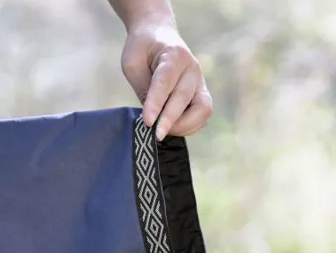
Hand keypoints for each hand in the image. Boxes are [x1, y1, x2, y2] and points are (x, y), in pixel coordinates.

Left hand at [121, 19, 211, 139]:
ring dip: (184, 126)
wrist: (158, 35)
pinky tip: (173, 127)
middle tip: (155, 134)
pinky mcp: (203, 95)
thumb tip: (153, 120)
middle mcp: (193, 68)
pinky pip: (202, 117)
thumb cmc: (142, 50)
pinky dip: (189, 126)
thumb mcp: (133, 63)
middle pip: (184, 98)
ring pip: (201, 111)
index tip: (147, 122)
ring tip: (164, 131)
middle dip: (170, 120)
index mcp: (174, 54)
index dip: (156, 104)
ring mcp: (201, 82)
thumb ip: (144, 89)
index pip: (165, 82)